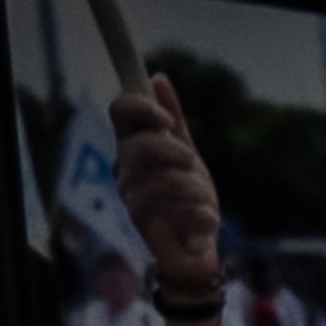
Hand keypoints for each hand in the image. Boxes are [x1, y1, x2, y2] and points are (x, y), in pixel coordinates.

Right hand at [107, 79, 221, 290]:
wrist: (197, 247)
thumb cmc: (189, 198)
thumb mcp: (187, 154)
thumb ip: (174, 119)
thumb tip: (158, 78)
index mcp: (133, 145)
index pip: (120, 110)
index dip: (141, 107)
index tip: (166, 119)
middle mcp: (124, 167)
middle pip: (141, 145)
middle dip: (177, 154)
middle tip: (192, 166)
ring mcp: (129, 194)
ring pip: (164, 180)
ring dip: (196, 191)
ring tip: (203, 202)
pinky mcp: (141, 221)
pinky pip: (178, 209)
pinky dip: (202, 215)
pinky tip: (205, 222)